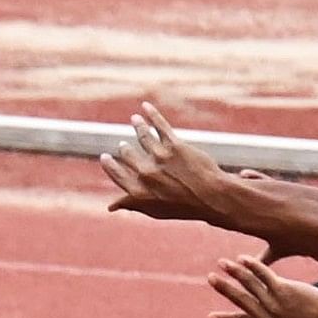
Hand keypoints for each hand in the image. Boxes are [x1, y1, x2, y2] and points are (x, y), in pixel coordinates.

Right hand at [98, 101, 245, 228]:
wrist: (211, 197)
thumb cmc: (184, 206)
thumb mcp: (154, 210)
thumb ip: (131, 204)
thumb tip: (110, 206)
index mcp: (138, 191)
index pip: (118, 174)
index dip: (110, 166)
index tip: (105, 157)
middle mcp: (146, 174)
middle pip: (129, 155)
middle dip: (125, 149)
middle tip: (122, 144)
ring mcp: (159, 158)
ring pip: (143, 136)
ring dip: (138, 126)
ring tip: (135, 120)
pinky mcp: (174, 146)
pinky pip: (160, 126)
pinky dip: (151, 114)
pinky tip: (146, 107)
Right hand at [206, 257, 317, 317]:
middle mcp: (266, 316)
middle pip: (240, 299)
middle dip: (224, 288)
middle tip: (210, 278)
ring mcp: (274, 302)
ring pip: (249, 284)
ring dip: (234, 272)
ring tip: (222, 263)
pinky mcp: (283, 289)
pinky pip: (264, 275)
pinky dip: (252, 265)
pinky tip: (243, 259)